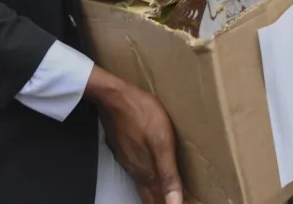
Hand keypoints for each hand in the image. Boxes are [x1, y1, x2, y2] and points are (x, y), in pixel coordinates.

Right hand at [85, 67, 182, 203]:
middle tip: (174, 202)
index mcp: (149, 172)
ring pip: (144, 186)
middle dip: (162, 202)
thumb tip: (174, 203)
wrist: (118, 98)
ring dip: (155, 195)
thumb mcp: (163, 144)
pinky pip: (138, 173)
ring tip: (163, 198)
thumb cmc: (144, 116)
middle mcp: (138, 170)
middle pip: (151, 196)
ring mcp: (130, 161)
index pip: (159, 201)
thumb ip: (168, 175)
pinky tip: (150, 177)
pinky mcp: (126, 151)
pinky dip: (148, 182)